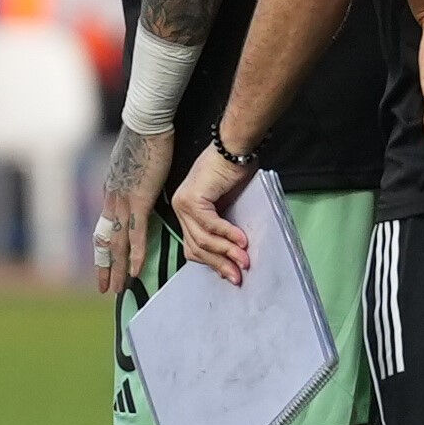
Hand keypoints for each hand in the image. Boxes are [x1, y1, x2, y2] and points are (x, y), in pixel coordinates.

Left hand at [92, 126, 172, 296]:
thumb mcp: (134, 163)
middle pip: (106, 241)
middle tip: (106, 289)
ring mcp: (123, 201)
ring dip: (117, 268)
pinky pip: (136, 234)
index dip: (104, 249)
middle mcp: (111, 200)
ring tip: (117, 289)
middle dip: (105, 267)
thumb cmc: (145, 137)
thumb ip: (134, 178)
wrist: (147, 123)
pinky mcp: (138, 200)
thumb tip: (139, 183)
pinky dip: (134, 254)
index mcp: (111, 191)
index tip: (104, 265)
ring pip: (117, 243)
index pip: (105, 227)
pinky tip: (134, 271)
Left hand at [168, 144, 254, 281]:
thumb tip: (233, 256)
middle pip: (197, 248)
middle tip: (238, 276)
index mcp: (187, 212)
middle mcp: (180, 209)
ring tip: (244, 261)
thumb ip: (224, 229)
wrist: (234, 148)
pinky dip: (227, 235)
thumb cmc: (235, 171)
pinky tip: (241, 241)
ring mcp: (183, 204)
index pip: (194, 247)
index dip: (213, 263)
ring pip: (203, 239)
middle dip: (220, 264)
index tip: (230, 275)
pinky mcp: (192, 199)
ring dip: (226, 252)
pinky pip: (210, 225)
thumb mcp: (228, 206)